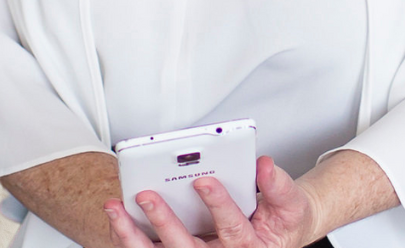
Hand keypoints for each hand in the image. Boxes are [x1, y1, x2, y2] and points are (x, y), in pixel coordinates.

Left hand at [103, 155, 323, 247]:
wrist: (274, 237)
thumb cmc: (278, 222)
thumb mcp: (289, 203)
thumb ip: (278, 185)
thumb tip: (264, 165)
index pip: (234, 231)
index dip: (219, 206)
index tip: (203, 181)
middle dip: (165, 222)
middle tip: (146, 194)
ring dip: (134, 236)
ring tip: (115, 209)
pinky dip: (128, 239)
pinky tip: (116, 219)